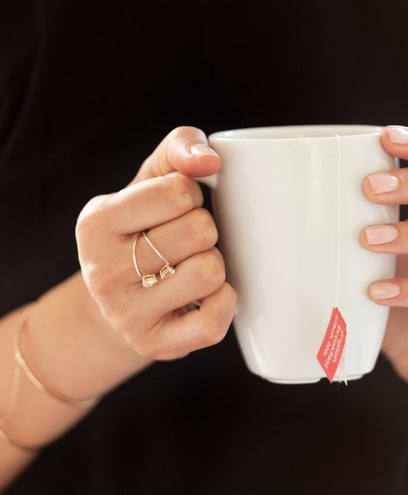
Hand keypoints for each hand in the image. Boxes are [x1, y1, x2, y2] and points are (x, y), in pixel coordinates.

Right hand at [76, 127, 236, 360]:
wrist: (119, 301)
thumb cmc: (141, 233)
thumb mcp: (148, 184)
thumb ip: (177, 150)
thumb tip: (210, 160)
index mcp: (96, 222)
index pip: (178, 191)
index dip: (192, 196)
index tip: (176, 210)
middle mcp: (102, 270)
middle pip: (199, 231)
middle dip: (205, 231)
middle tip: (185, 244)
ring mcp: (126, 313)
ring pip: (210, 272)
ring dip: (214, 265)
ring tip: (189, 269)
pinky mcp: (154, 344)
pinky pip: (213, 320)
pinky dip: (224, 302)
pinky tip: (206, 297)